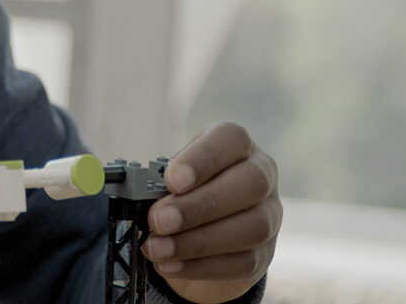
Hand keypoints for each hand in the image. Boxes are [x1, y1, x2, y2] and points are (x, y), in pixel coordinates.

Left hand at [142, 122, 280, 303]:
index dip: (202, 159)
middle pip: (249, 184)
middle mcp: (261, 175)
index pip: (230, 140)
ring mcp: (269, 215)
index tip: (172, 180)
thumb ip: (159, 181)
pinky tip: (170, 265)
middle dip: (199, 206)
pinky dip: (202, 266)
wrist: (204, 225)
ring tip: (158, 248)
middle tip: (159, 220)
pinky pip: (242, 262)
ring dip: (198, 242)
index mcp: (235, 145)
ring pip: (251, 228)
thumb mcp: (171, 174)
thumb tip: (136, 195)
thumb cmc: (185, 189)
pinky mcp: (264, 253)